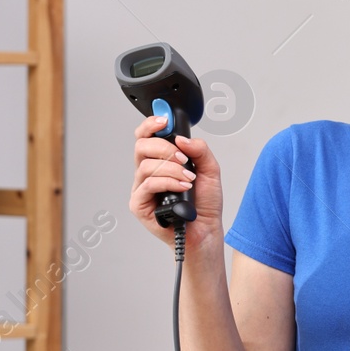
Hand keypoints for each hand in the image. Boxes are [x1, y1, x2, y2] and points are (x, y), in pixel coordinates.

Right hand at [129, 116, 224, 253]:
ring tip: (188, 179)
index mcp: (160, 161)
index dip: (151, 125)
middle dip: (165, 148)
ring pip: (146, 166)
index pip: (147, 137)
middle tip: (183, 159)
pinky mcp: (139, 204)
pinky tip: (182, 187)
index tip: (164, 121)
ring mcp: (142, 188)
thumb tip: (182, 139)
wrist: (206, 229)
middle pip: (141, 146)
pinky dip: (167, 182)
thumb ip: (199, 150)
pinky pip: (147, 184)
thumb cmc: (205, 203)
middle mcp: (148, 173)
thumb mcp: (210, 170)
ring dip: (171, 169)